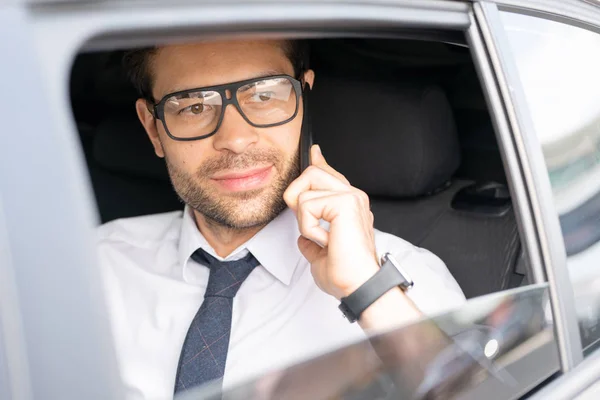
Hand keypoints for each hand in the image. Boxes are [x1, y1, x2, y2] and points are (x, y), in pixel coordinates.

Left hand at [283, 145, 379, 299]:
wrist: (359, 286)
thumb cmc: (346, 275)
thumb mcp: (321, 256)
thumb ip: (312, 242)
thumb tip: (302, 240)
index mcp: (349, 206)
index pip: (329, 175)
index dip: (318, 162)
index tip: (314, 151)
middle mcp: (353, 197)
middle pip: (312, 172)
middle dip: (296, 196)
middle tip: (308, 226)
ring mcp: (351, 197)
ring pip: (306, 185)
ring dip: (303, 217)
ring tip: (322, 238)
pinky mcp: (345, 202)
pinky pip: (307, 205)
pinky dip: (309, 226)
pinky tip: (326, 240)